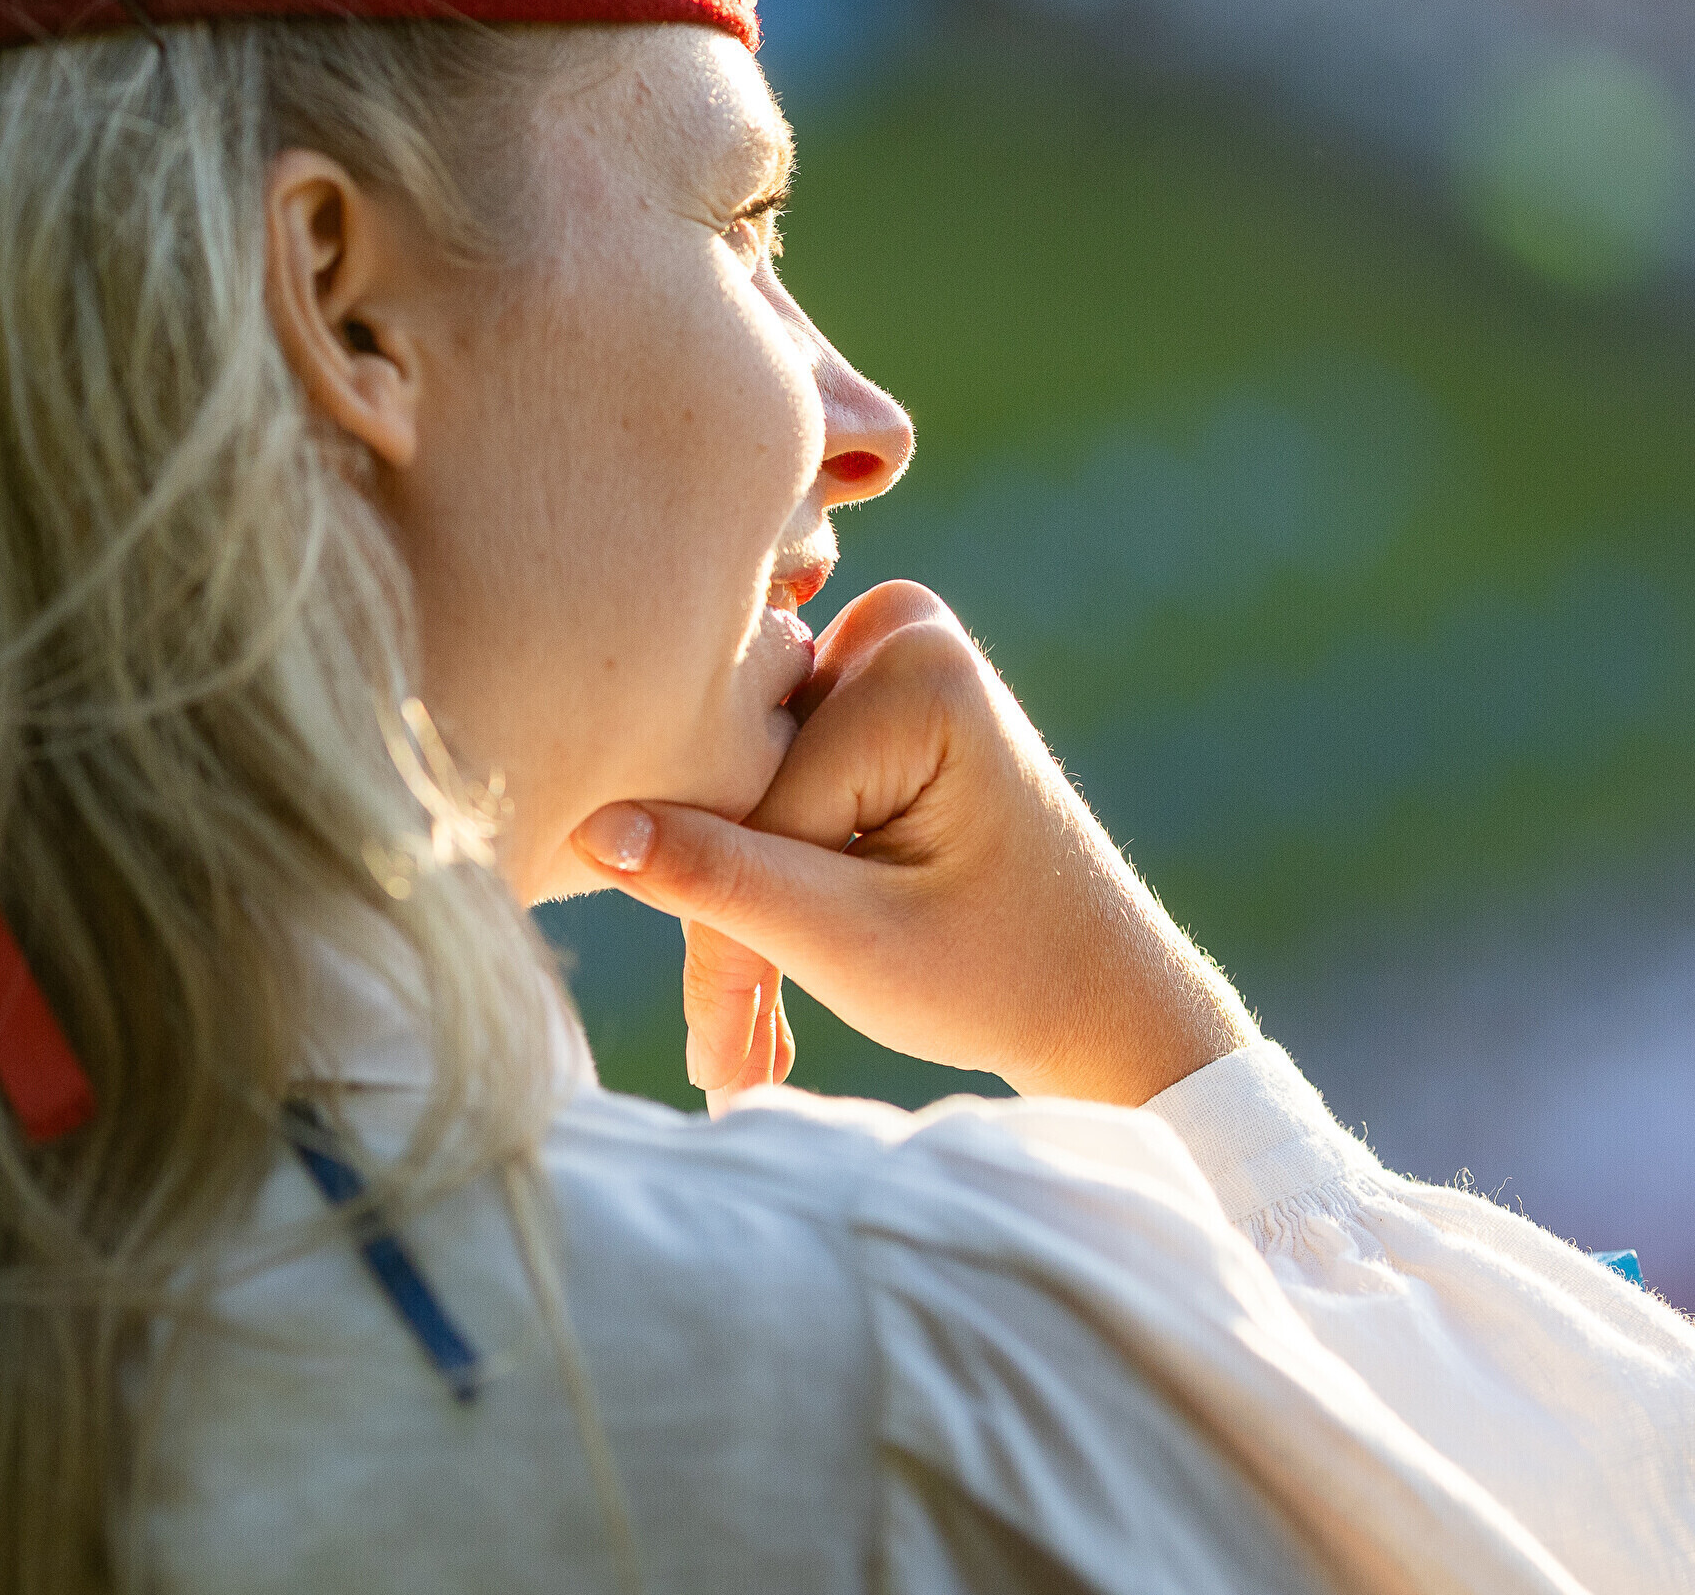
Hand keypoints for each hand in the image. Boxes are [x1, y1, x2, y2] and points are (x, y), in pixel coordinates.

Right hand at [572, 581, 1257, 1106]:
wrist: (1106, 996)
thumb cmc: (1005, 976)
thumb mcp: (852, 945)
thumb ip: (722, 882)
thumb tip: (588, 831)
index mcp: (912, 667)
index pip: (754, 801)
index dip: (724, 932)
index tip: (722, 1058)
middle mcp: (898, 628)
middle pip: (743, 790)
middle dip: (730, 929)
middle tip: (727, 1065)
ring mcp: (884, 651)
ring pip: (747, 797)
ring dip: (744, 919)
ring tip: (742, 1054)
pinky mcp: (870, 689)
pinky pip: (774, 785)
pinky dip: (772, 881)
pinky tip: (770, 986)